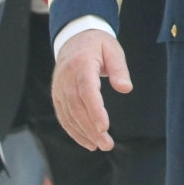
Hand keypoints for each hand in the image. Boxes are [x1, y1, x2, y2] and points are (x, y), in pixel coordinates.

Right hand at [51, 29, 131, 151]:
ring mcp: (59, 88)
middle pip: (77, 108)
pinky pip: (63, 116)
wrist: (74, 38)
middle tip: (107, 144)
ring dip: (83, 133)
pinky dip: (73, 131)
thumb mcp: (113, 50)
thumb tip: (126, 89)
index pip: (87, 91)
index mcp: (81, 65)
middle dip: (91, 129)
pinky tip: (86, 141)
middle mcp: (66, 79)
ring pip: (69, 116)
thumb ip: (120, 69)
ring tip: (100, 146)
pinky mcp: (57, 95)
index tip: (105, 127)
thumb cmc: (98, 44)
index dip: (95, 111)